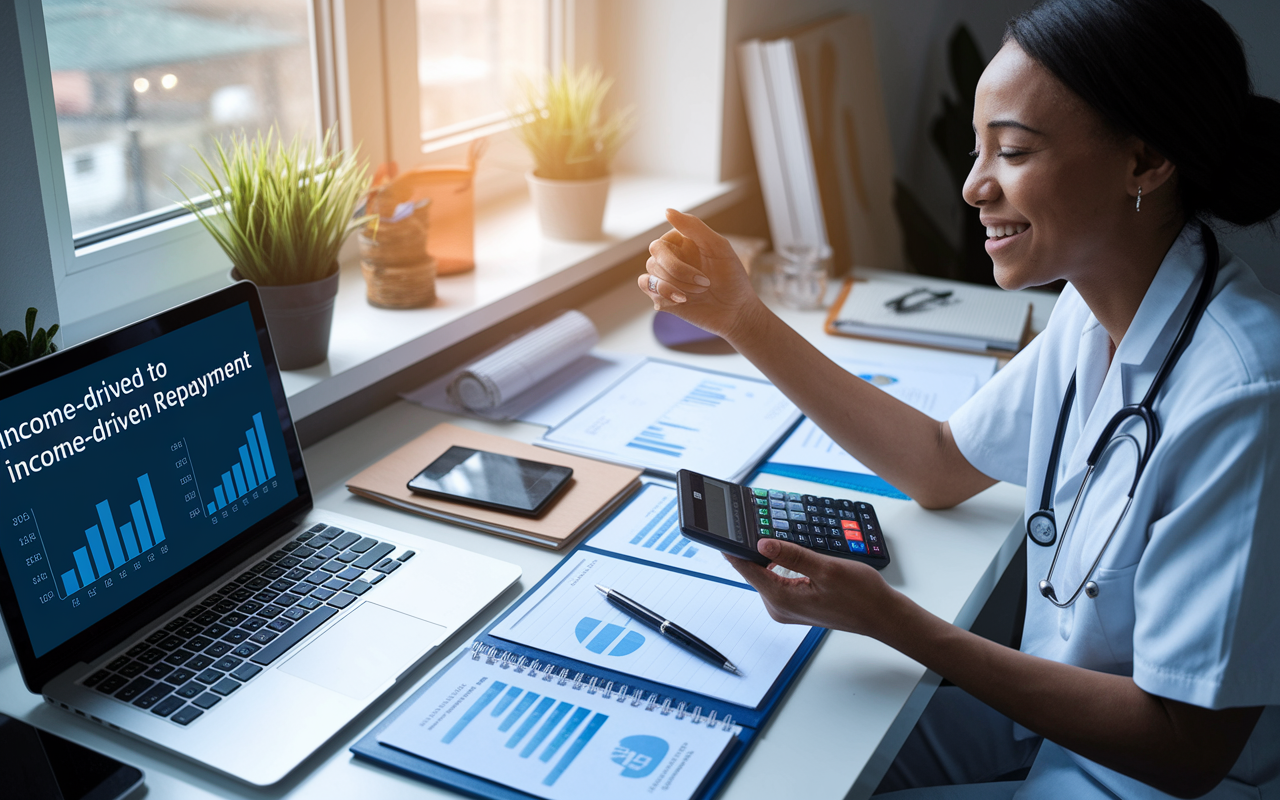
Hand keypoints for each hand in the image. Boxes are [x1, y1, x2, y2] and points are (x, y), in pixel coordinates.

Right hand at [637, 208, 767, 342]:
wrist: (736, 311)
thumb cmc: (732, 277)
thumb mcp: (718, 247)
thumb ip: (693, 227)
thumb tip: (667, 211)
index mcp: (681, 242)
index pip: (661, 243)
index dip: (678, 259)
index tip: (705, 267)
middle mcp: (671, 257)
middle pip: (654, 259)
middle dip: (679, 273)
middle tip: (705, 284)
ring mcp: (665, 277)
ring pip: (651, 275)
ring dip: (677, 286)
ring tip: (700, 294)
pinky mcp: (662, 296)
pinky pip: (647, 287)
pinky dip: (664, 294)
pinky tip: (683, 300)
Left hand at [725, 538, 895, 638]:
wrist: (882, 616)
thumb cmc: (861, 596)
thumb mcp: (826, 569)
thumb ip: (792, 555)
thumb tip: (763, 543)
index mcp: (782, 599)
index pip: (746, 569)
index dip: (733, 547)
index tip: (722, 530)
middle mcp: (779, 607)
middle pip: (754, 571)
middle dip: (753, 548)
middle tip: (753, 522)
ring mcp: (786, 608)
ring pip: (766, 575)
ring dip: (768, 557)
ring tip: (773, 536)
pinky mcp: (794, 605)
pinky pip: (777, 581)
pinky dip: (779, 566)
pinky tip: (787, 554)